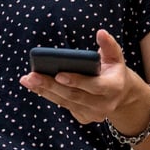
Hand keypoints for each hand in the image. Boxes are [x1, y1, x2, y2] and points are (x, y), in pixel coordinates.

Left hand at [21, 29, 149, 136]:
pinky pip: (64, 106)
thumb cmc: (114, 70)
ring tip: (28, 80)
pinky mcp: (84, 118)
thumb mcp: (115, 57)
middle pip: (74, 96)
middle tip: (31, 76)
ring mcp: (94, 114)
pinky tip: (36, 86)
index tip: (58, 74)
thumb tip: (101, 32)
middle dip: (51, 85)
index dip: (76, 81)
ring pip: (65, 102)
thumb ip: (109, 45)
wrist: (121, 95)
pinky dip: (49, 96)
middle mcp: (105, 105)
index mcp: (114, 87)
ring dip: (44, 91)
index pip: (93, 85)